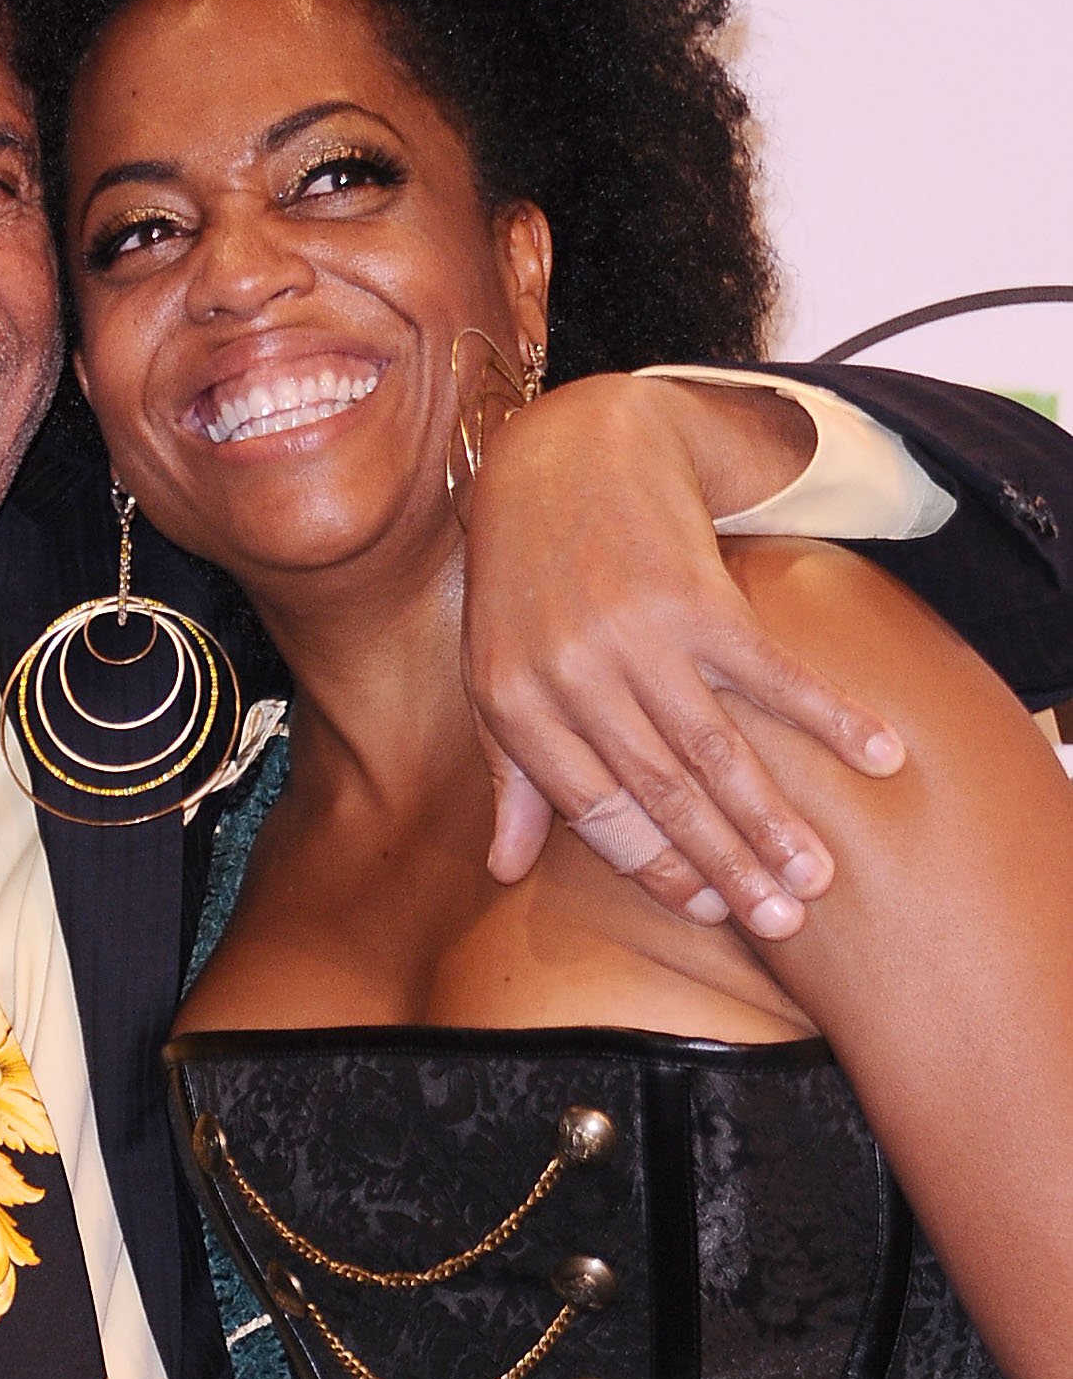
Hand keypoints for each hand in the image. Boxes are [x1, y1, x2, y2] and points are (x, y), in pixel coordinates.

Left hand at [461, 372, 904, 936]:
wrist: (564, 457)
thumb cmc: (527, 583)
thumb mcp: (497, 676)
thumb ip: (510, 776)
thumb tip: (504, 871)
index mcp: (516, 705)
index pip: (597, 813)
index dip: (658, 868)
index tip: (710, 913)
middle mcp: (572, 676)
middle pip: (663, 794)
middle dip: (727, 867)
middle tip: (783, 921)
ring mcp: (636, 636)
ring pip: (716, 752)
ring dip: (775, 821)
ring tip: (819, 878)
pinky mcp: (697, 596)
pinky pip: (772, 675)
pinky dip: (831, 717)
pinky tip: (881, 756)